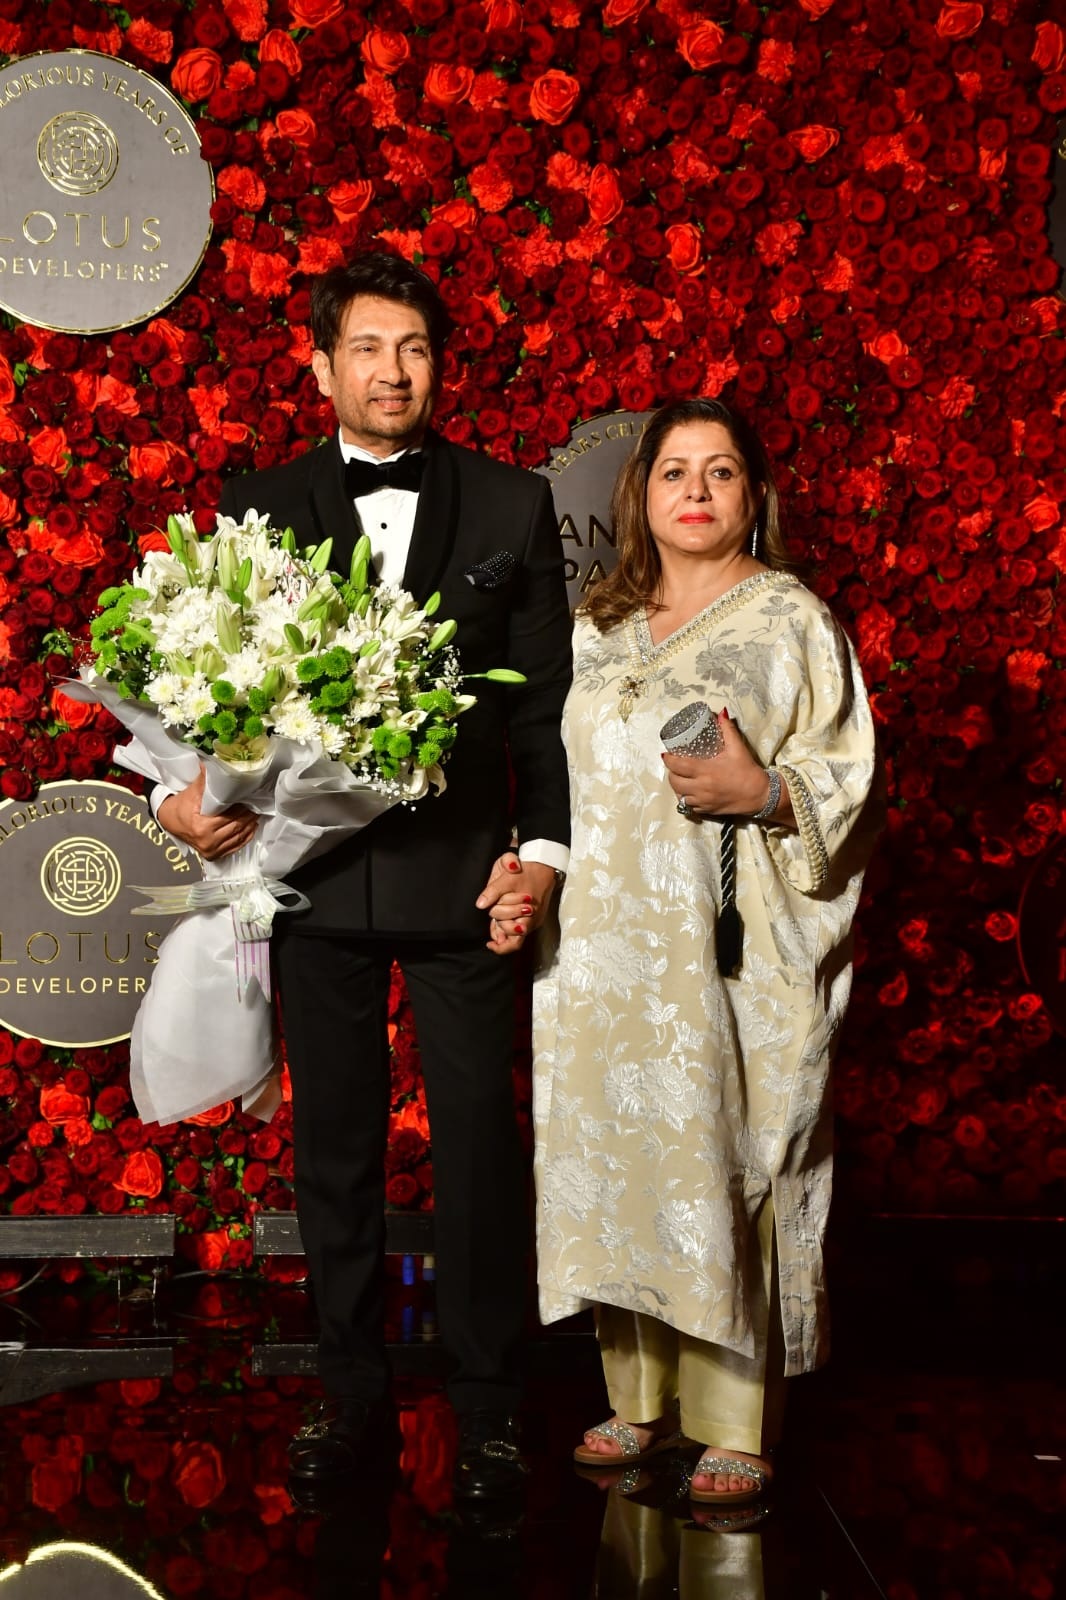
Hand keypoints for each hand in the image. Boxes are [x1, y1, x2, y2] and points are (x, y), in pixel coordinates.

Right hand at [156, 767, 257, 860]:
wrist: (169, 821)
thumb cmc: (181, 805)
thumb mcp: (192, 791)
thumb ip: (205, 779)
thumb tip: (214, 762)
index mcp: (202, 826)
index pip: (230, 816)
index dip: (242, 808)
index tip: (250, 799)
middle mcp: (207, 841)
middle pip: (236, 827)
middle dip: (248, 816)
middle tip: (256, 805)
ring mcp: (210, 850)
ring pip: (238, 838)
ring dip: (250, 826)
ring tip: (255, 814)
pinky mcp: (212, 855)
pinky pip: (234, 847)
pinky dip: (245, 838)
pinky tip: (251, 828)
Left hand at [475, 852, 558, 954]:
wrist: (543, 865)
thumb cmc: (525, 871)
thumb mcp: (506, 877)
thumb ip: (492, 891)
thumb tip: (480, 905)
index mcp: (528, 911)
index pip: (515, 937)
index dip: (501, 944)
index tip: (489, 943)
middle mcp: (532, 919)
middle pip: (514, 936)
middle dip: (501, 928)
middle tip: (494, 920)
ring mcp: (533, 918)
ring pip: (516, 935)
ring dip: (504, 930)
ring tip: (494, 927)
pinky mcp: (533, 917)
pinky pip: (519, 928)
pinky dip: (508, 928)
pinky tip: (498, 927)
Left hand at [662, 710, 788, 822]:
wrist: (760, 795)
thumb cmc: (747, 771)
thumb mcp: (738, 748)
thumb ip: (728, 730)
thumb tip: (721, 713)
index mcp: (706, 771)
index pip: (678, 766)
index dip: (669, 760)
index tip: (667, 754)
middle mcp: (701, 788)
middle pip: (674, 782)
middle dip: (671, 773)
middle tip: (675, 765)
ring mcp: (703, 801)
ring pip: (679, 795)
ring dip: (677, 786)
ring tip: (681, 778)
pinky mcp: (707, 810)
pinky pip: (689, 806)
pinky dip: (686, 798)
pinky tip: (690, 791)